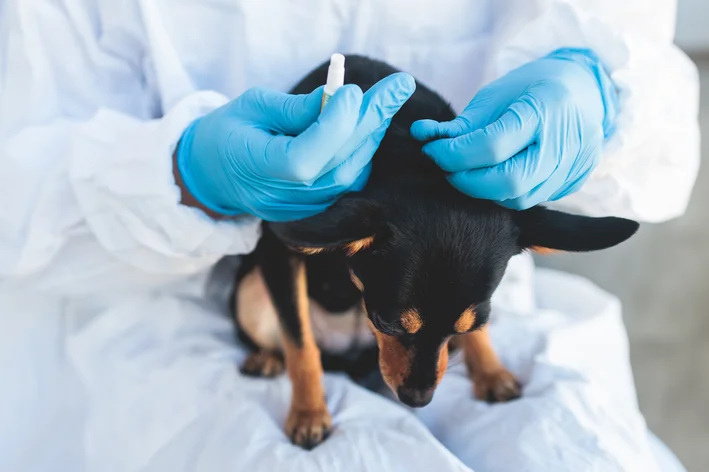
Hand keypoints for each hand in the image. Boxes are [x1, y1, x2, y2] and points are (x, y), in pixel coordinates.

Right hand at [177, 73, 414, 220]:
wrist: (213, 174)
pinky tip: (368, 124)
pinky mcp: (313, 211)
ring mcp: (300, 210)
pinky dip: (362, 152)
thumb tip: (337, 97)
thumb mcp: (252, 108)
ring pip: (350, 176)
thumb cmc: (228, 132)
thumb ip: (294, 109)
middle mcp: (282, 199)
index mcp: (257, 171)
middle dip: (371, 122)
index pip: (306, 158)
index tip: (352, 91)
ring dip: (372, 135)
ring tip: (387, 100)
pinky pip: (347, 183)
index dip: (334, 126)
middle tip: (399, 86)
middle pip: (338, 166)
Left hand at [410, 48, 617, 209]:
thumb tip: (421, 135)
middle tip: (449, 169)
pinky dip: (506, 193)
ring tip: (471, 171)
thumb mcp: (496, 95)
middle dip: (468, 181)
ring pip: (518, 198)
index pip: (491, 146)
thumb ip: (462, 123)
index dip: (454, 154)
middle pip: (508, 181)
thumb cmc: (531, 88)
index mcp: (545, 107)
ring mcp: (575, 165)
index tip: (432, 152)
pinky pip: (532, 199)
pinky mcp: (575, 181)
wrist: (584, 90)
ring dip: (485, 190)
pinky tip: (496, 176)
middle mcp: (566, 141)